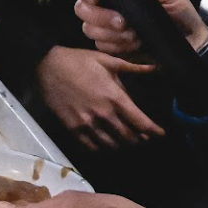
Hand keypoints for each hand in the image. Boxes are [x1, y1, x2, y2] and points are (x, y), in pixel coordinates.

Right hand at [36, 46, 163, 151]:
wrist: (46, 65)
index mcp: (114, 97)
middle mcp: (103, 114)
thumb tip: (155, 67)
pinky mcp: (73, 128)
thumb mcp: (107, 60)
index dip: (154, 131)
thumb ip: (132, 67)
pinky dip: (102, 148)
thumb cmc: (78, 61)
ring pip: (111, 144)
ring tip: (126, 142)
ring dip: (122, 145)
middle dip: (139, 139)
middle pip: (128, 137)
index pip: (140, 122)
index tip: (160, 133)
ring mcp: (87, 123)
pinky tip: (105, 144)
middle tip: (144, 138)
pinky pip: (91, 145)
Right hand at [68, 0, 207, 57]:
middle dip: (101, 16)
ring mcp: (106, 26)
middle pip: (81, 8)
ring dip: (112, 34)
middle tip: (124, 22)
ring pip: (89, 28)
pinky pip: (101, 46)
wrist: (190, 42)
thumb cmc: (179, 13)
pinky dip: (118, 46)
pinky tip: (135, 44)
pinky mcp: (110, 45)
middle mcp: (105, 5)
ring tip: (135, 34)